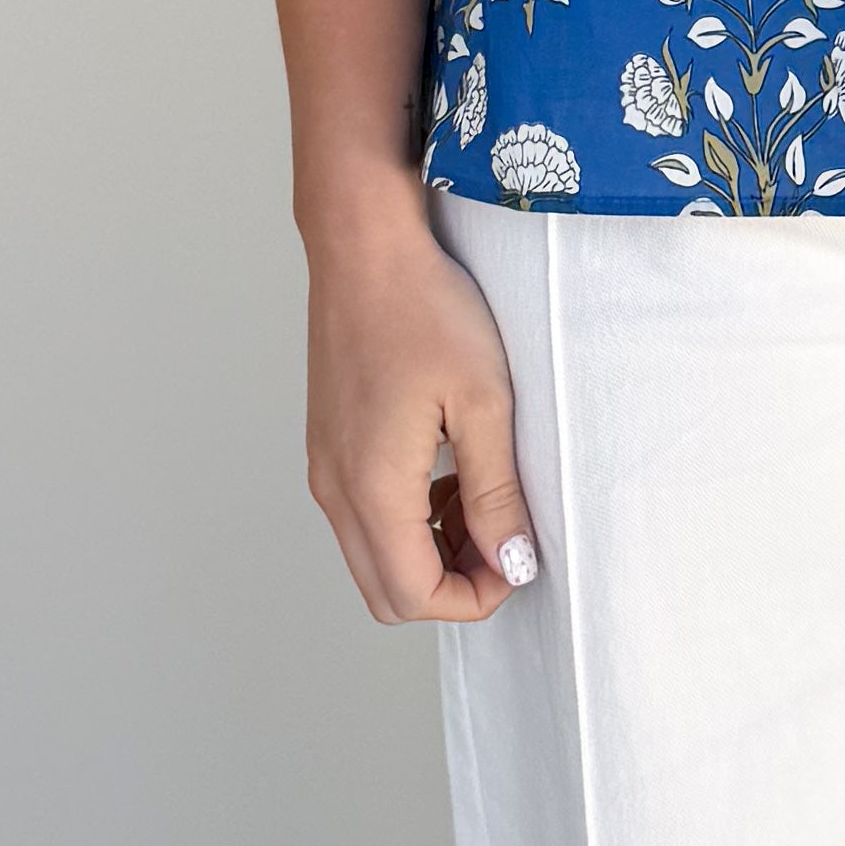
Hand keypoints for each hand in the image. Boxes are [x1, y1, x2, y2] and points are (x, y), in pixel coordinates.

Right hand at [303, 181, 537, 623]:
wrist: (365, 248)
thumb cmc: (424, 309)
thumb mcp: (484, 404)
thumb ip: (496, 494)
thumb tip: (511, 563)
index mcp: (372, 487)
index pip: (414, 595)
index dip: (474, 597)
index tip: (517, 557)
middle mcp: (336, 489)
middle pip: (387, 591)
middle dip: (451, 584)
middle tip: (502, 537)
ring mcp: (326, 468)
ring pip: (374, 556)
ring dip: (431, 551)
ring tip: (481, 496)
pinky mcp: (329, 446)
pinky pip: (365, 515)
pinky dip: (409, 518)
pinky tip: (447, 471)